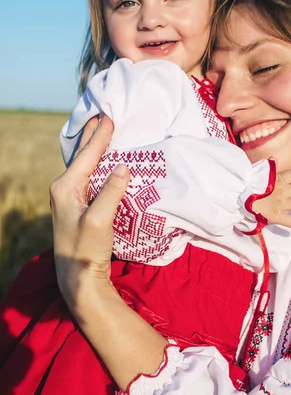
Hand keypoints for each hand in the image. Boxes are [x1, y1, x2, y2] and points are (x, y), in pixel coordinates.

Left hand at [50, 115, 129, 306]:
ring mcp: (70, 199)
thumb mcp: (100, 219)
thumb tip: (123, 166)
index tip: (109, 116)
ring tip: (104, 133)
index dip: (100, 135)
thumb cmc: (86, 249)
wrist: (78, 279)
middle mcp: (64, 189)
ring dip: (95, 150)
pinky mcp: (79, 208)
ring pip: (85, 166)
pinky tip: (105, 163)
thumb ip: (111, 190)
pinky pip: (90, 178)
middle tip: (102, 115)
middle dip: (92, 136)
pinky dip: (98, 166)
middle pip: (82, 156)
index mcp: (65, 187)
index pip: (87, 155)